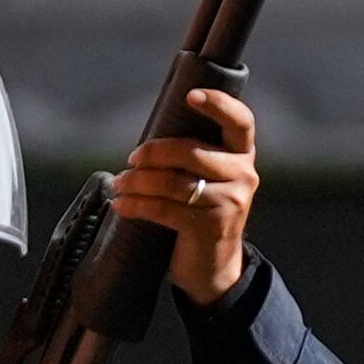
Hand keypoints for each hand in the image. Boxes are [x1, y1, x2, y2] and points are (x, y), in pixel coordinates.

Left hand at [111, 85, 261, 307]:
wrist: (214, 267)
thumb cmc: (200, 211)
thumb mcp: (204, 178)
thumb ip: (189, 154)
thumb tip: (144, 141)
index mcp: (241, 155)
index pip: (240, 122)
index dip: (219, 105)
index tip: (191, 96)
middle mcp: (243, 176)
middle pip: (191, 152)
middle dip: (153, 154)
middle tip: (132, 160)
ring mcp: (231, 203)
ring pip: (173, 182)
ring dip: (137, 182)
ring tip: (120, 185)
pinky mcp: (212, 227)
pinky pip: (165, 209)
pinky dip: (137, 205)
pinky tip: (121, 205)